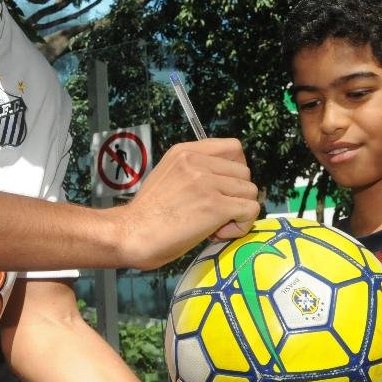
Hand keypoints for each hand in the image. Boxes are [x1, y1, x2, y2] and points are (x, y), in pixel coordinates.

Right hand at [115, 139, 260, 269]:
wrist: (131, 234)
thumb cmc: (148, 213)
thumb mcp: (168, 175)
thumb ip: (195, 170)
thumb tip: (227, 181)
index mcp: (185, 151)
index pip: (234, 148)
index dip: (235, 171)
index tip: (223, 189)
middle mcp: (197, 162)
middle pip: (245, 173)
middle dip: (236, 195)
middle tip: (215, 213)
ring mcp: (207, 183)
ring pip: (250, 192)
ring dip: (238, 212)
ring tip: (214, 225)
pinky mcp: (215, 206)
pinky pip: (250, 211)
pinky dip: (241, 226)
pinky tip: (218, 233)